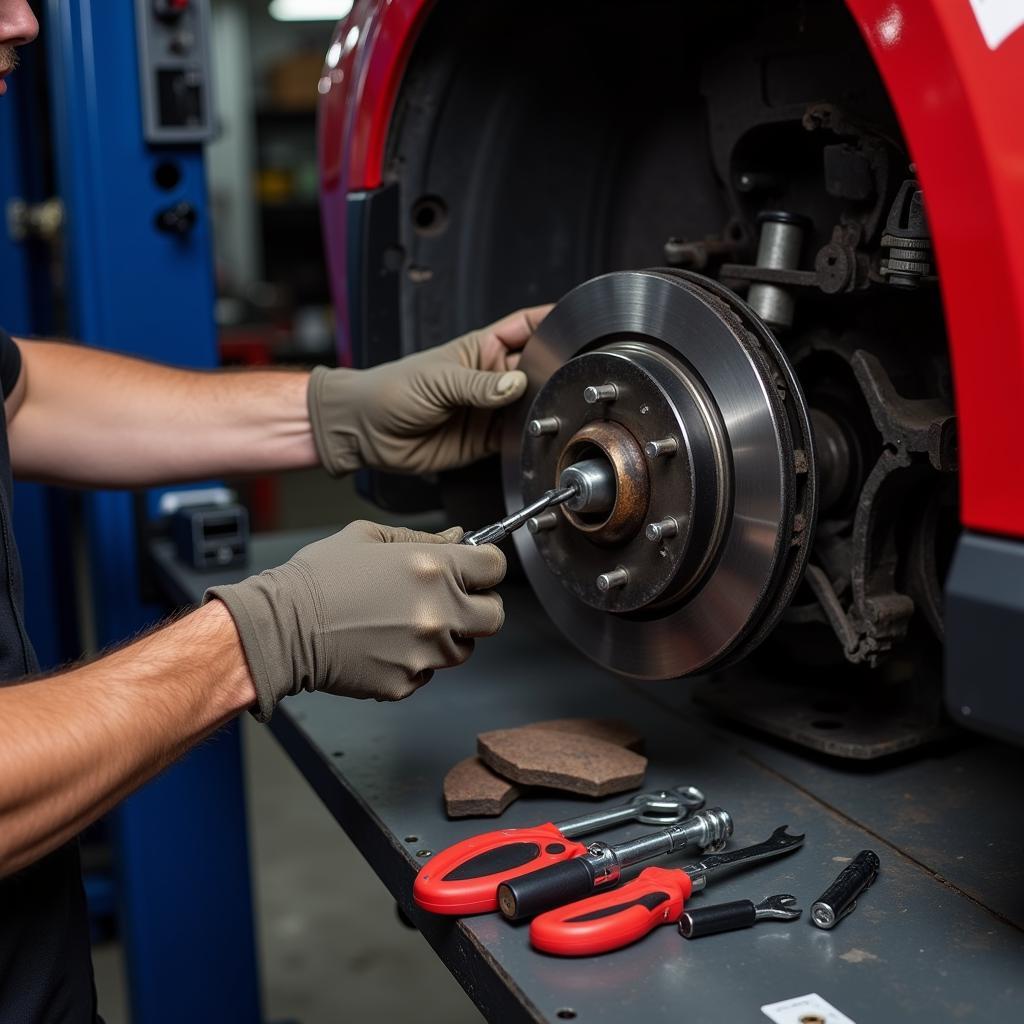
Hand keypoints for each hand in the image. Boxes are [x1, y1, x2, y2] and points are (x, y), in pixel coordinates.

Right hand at [205, 521, 505, 719]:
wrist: (280, 627)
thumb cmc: (318, 579)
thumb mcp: (368, 538)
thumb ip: (421, 539)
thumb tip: (457, 539)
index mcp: (434, 568)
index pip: (494, 568)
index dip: (484, 567)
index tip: (475, 570)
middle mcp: (438, 611)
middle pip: (493, 617)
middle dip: (478, 607)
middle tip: (453, 602)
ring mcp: (425, 652)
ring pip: (463, 649)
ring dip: (446, 637)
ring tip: (405, 623)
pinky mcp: (406, 683)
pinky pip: (428, 673)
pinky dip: (414, 662)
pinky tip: (384, 645)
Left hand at [307, 305, 552, 475]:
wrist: (366, 430)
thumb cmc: (391, 390)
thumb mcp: (438, 380)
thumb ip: (478, 386)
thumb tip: (514, 385)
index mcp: (482, 348)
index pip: (526, 327)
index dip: (551, 322)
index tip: (576, 323)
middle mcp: (492, 377)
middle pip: (537, 368)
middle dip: (554, 371)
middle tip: (569, 376)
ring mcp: (490, 408)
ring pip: (532, 405)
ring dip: (542, 407)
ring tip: (553, 407)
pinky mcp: (486, 440)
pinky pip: (517, 436)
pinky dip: (529, 436)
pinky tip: (535, 432)